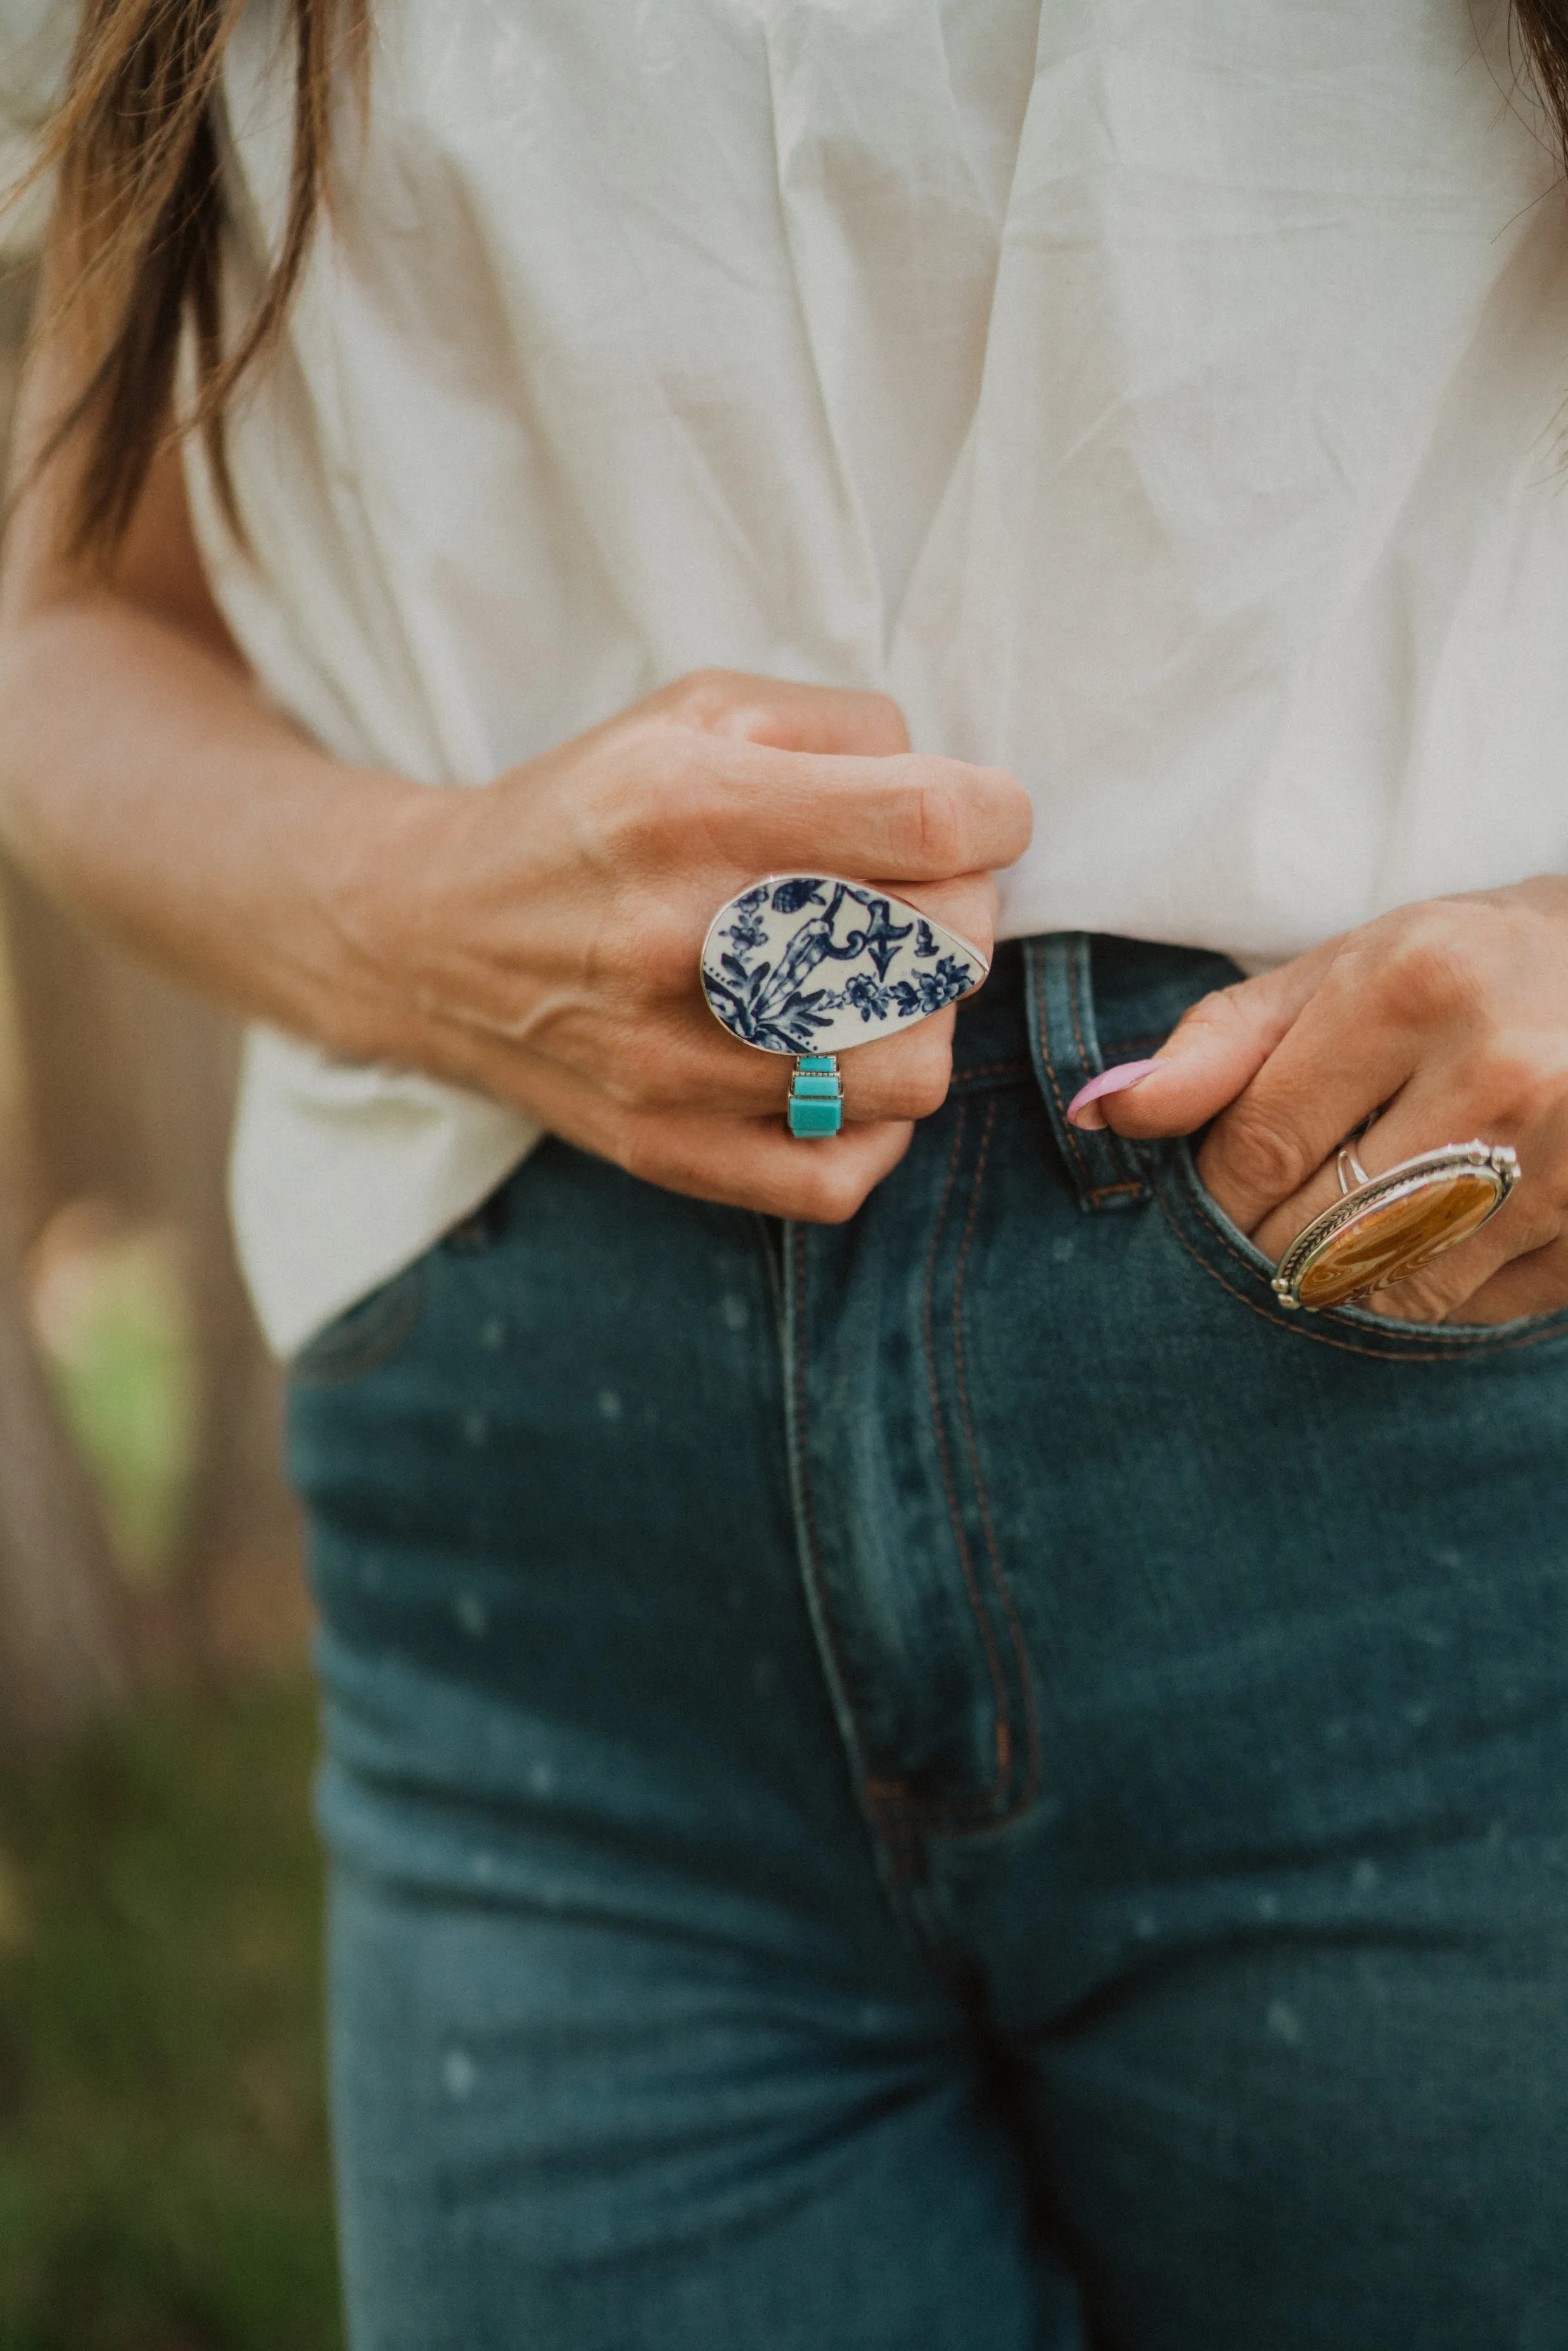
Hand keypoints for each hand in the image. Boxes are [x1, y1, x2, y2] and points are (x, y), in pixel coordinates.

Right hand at [335, 670, 1030, 1222]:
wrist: (427, 934)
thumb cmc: (593, 813)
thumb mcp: (698, 713)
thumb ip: (845, 729)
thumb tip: (962, 805)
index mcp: (692, 805)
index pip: (930, 825)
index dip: (998, 818)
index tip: (982, 821)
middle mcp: (680, 938)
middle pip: (939, 951)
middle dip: (963, 914)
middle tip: (919, 900)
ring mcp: (670, 1062)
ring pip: (911, 1073)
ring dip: (923, 1023)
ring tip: (879, 989)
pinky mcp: (664, 1151)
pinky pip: (836, 1179)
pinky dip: (867, 1129)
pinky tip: (836, 1070)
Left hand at [1073, 879, 1567, 1323]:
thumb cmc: (1464, 969)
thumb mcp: (1341, 971)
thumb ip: (1219, 1045)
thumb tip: (1099, 1110)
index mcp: (1414, 987)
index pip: (1259, 1148)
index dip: (1217, 1192)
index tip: (1225, 1190)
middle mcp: (1503, 1072)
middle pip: (1319, 1235)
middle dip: (1277, 1242)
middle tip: (1293, 1212)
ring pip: (1398, 1289)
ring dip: (1357, 1275)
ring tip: (1375, 1213)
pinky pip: (1480, 1310)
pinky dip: (1445, 1287)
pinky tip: (1455, 1226)